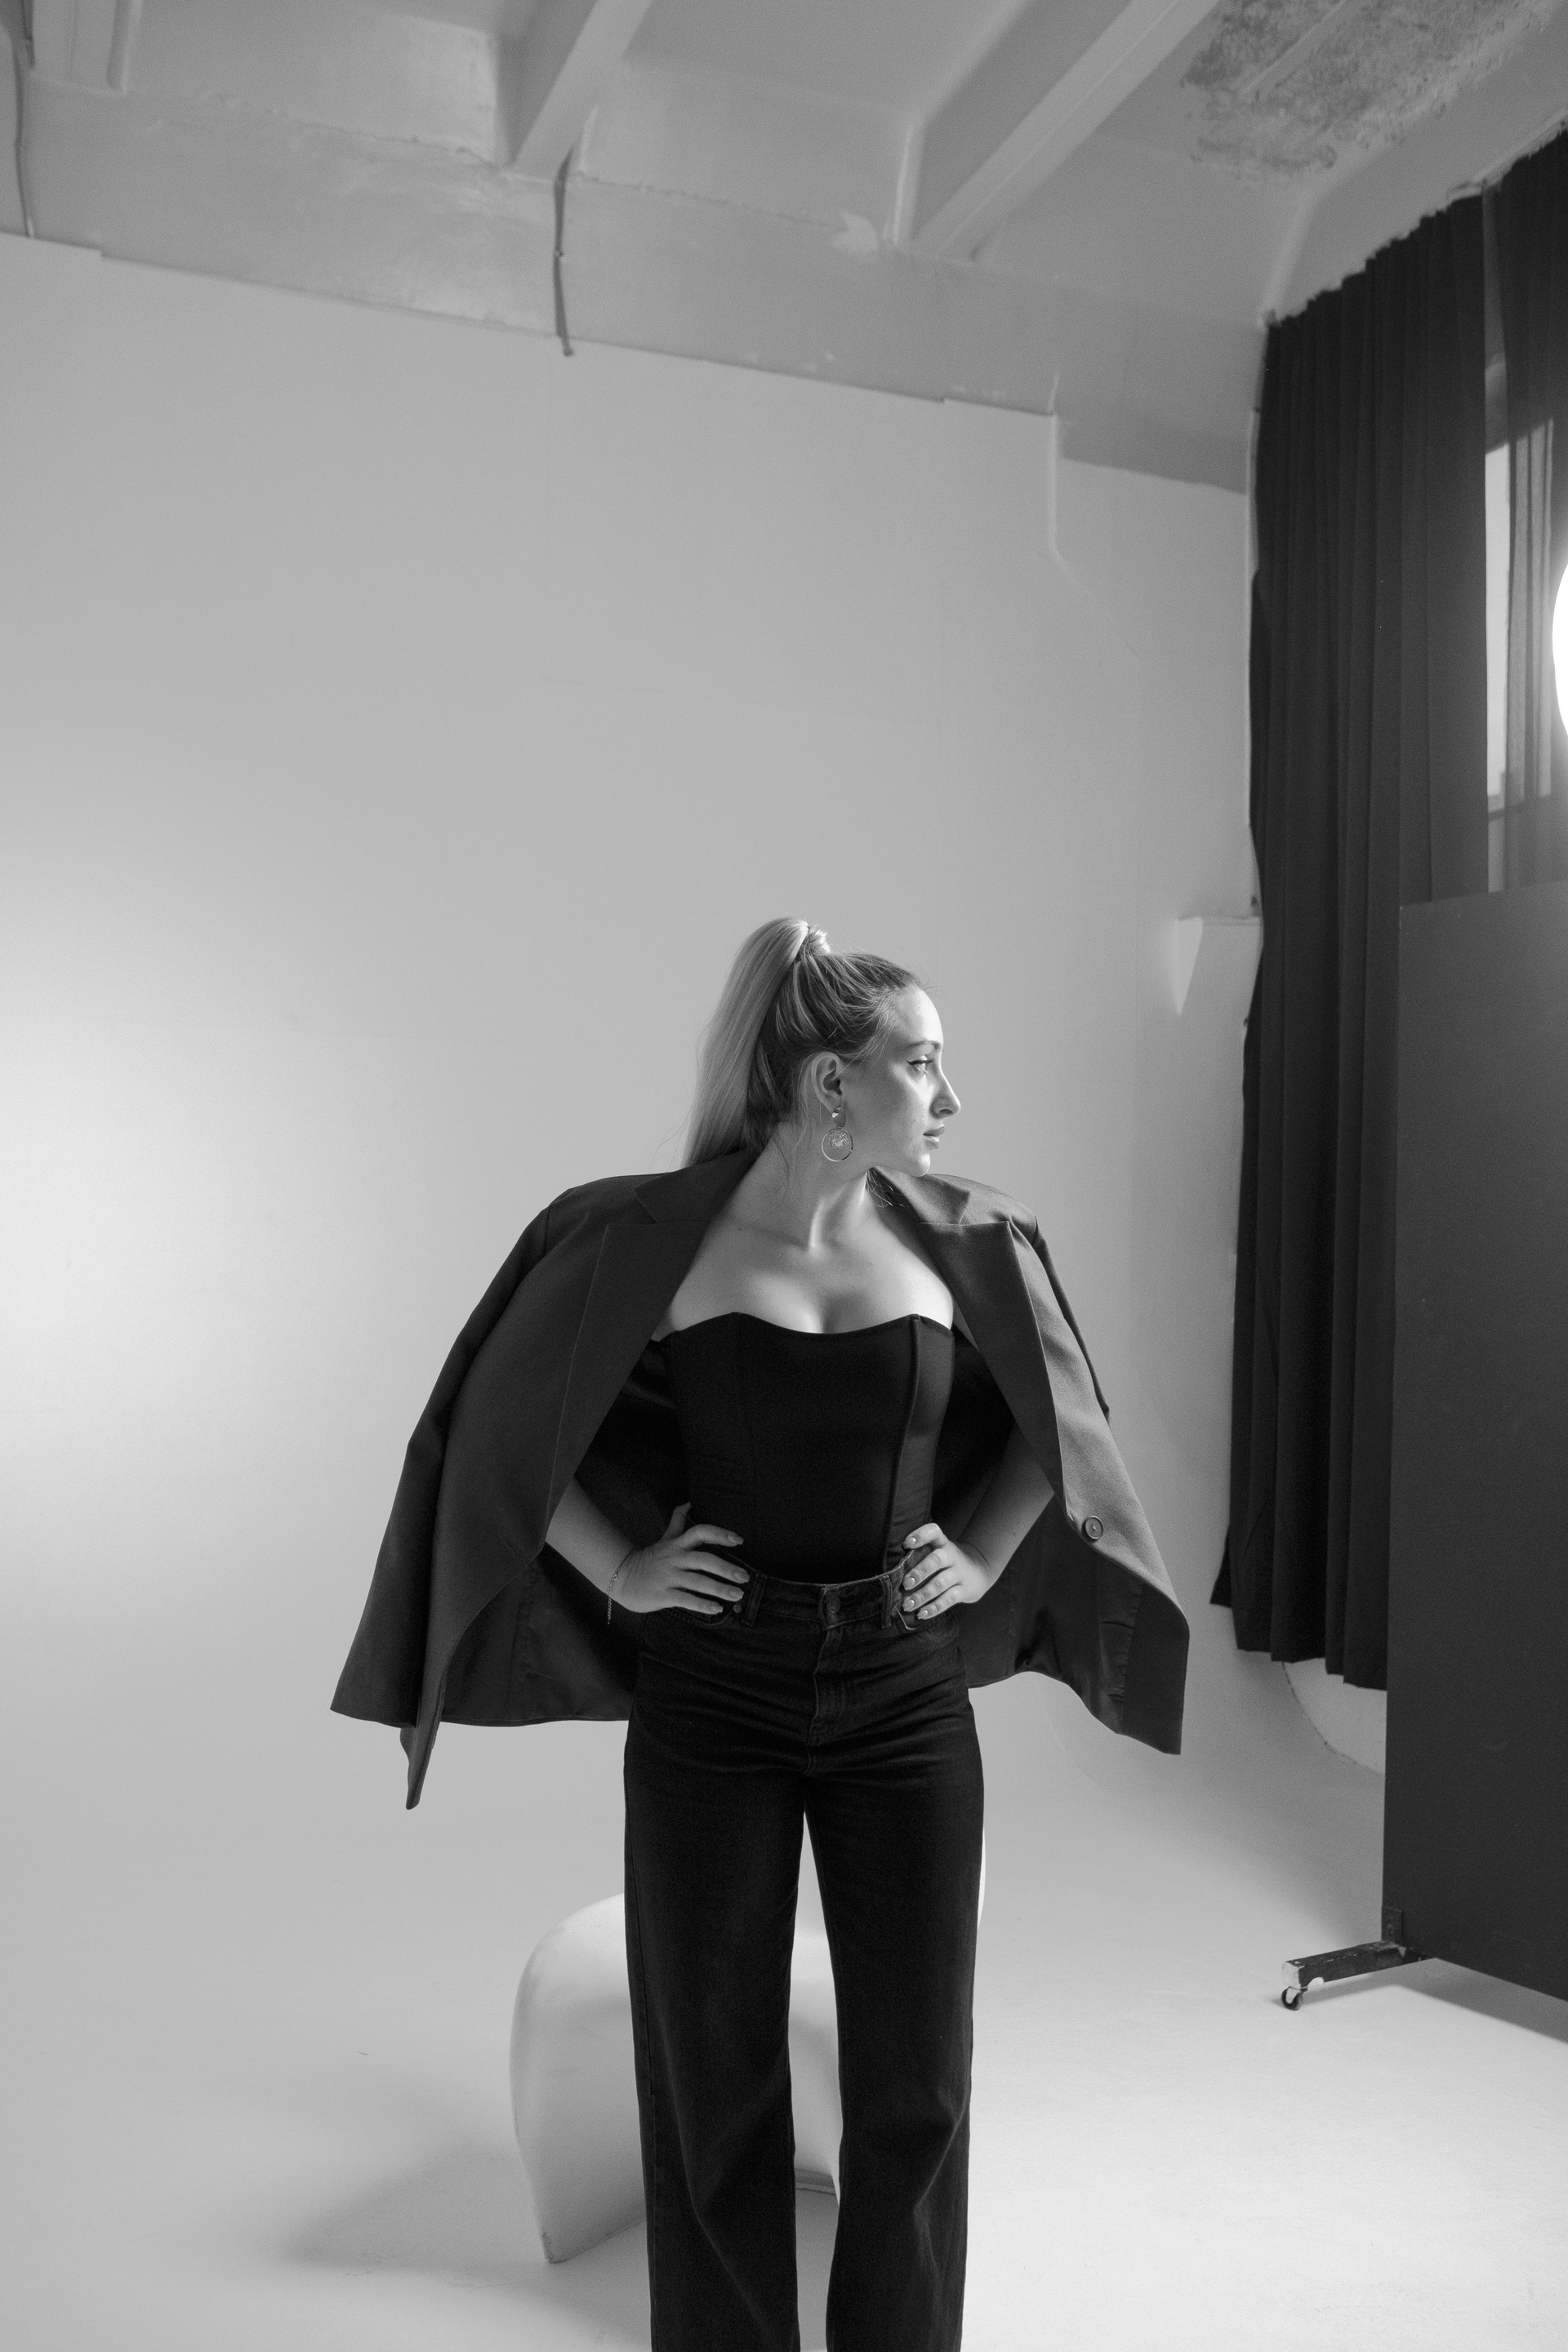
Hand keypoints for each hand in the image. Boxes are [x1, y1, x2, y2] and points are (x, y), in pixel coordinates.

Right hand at [611, 1502, 749, 1615]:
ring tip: (738, 1594)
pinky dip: (702, 1604)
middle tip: (745, 1577)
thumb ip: (678, 1522)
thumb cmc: (649, 1559)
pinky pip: (685, 1599)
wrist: (622, 1578)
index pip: (700, 1533)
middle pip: (703, 1560)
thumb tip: (688, 1502)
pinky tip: (717, 1609)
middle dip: (726, 1568)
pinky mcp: (662, 1595)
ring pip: (697, 1581)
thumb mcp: (665, 1539)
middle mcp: (674, 1559)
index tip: (739, 1540)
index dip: (720, 1534)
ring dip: (719, 1588)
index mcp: (677, 1545)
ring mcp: (668, 1577)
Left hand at [899, 1522, 991, 1618]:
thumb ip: (920, 1555)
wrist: (981, 1569)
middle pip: (937, 1560)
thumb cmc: (948, 1561)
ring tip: (907, 1604)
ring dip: (922, 1595)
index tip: (906, 1544)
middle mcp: (952, 1556)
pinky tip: (921, 1613)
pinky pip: (949, 1599)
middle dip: (920, 1571)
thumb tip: (892, 1572)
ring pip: (940, 1583)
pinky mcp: (965, 1590)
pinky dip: (934, 1608)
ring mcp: (959, 1573)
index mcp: (943, 1543)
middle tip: (905, 1584)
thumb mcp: (939, 1551)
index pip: (934, 1532)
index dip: (921, 1535)